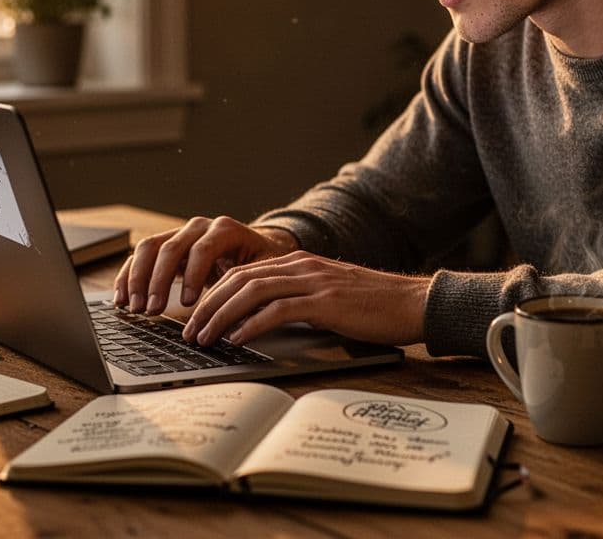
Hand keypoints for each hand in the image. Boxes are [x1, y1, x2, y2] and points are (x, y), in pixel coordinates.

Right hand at [113, 216, 298, 314]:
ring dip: (138, 279)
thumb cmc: (260, 263)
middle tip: (152, 310)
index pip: (203, 248)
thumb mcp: (262, 272)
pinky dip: (128, 276)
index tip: (187, 303)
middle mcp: (198, 227)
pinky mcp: (165, 245)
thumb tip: (238, 317)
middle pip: (170, 247)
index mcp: (225, 230)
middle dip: (158, 281)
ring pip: (150, 248)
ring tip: (135, 308)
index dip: (193, 275)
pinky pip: (140, 256)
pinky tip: (121, 298)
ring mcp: (179, 233)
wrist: (254, 248)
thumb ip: (249, 287)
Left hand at [181, 251, 428, 346]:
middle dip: (207, 305)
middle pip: (238, 279)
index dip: (212, 293)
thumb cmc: (372, 306)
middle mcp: (300, 266)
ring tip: (204, 338)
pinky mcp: (325, 301)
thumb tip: (259, 322)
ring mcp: (312, 281)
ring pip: (251, 291)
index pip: (241, 272)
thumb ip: (295, 300)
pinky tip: (238, 339)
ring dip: (221, 316)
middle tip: (189, 330)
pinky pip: (279, 310)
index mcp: (297, 263)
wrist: (413, 302)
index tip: (195, 316)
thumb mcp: (326, 296)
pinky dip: (253, 324)